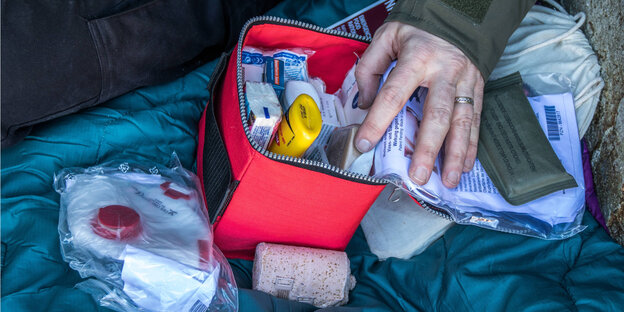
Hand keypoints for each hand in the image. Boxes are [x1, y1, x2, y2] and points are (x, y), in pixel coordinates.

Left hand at [354, 21, 483, 187]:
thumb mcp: (387, 36)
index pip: (393, 94)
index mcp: (417, 58)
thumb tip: (365, 103)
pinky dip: (471, 145)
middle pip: (436, 115)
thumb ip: (370, 67)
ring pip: (463, 121)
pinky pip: (476, 119)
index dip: (377, 120)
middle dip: (428, 149)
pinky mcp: (478, 87)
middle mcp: (444, 71)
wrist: (458, 14)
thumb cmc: (418, 29)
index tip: (364, 143)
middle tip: (418, 175)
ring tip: (449, 180)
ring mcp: (465, 81)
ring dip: (456, 154)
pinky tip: (466, 166)